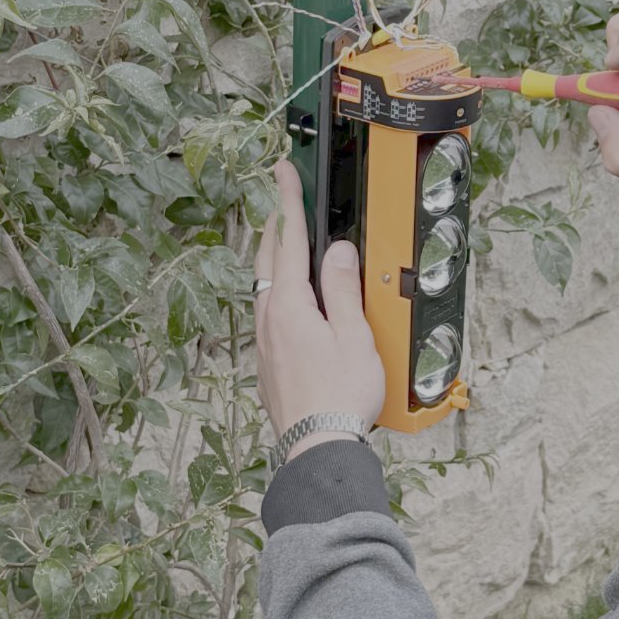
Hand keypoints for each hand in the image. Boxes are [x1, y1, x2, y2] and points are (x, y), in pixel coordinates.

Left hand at [254, 159, 385, 458]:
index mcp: (289, 305)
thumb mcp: (354, 335)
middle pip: (270, 258)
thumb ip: (344, 288)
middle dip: (277, 224)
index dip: (289, 200)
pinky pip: (270, 310)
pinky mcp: (269, 361)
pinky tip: (293, 298)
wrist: (317, 445)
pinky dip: (280, 289)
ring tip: (289, 244)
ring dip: (277, 257)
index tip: (284, 172)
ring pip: (266, 284)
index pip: (289, 239)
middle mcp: (269, 319)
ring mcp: (265, 341)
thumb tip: (340, 252)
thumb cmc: (340, 397)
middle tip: (285, 199)